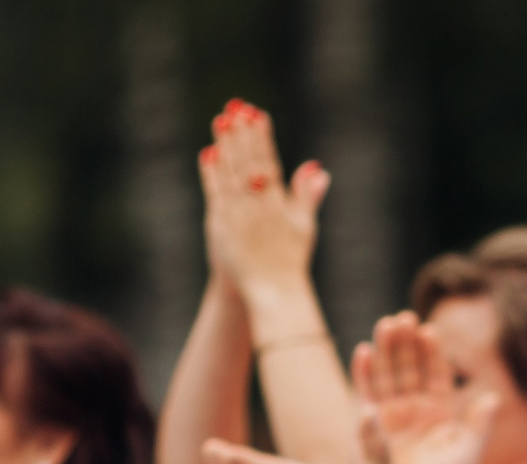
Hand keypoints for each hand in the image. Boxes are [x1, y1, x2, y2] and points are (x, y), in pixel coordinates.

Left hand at [204, 101, 328, 299]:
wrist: (271, 293)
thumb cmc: (290, 260)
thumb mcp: (304, 226)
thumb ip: (307, 195)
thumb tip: (317, 168)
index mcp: (279, 205)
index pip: (269, 163)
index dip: (262, 137)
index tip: (257, 114)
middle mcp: (257, 207)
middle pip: (248, 163)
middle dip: (242, 134)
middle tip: (236, 107)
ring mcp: (237, 216)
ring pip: (230, 174)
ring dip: (225, 146)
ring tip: (220, 121)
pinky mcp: (220, 226)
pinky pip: (215, 193)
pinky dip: (211, 173)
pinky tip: (209, 153)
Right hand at [353, 312, 496, 463]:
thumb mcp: (466, 455)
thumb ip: (479, 425)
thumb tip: (494, 396)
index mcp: (438, 415)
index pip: (436, 376)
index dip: (432, 354)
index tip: (430, 330)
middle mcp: (413, 412)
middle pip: (409, 369)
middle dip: (406, 344)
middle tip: (403, 318)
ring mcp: (389, 419)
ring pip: (387, 376)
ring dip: (385, 351)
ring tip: (385, 324)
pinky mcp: (368, 428)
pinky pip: (364, 396)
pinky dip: (363, 374)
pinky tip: (362, 351)